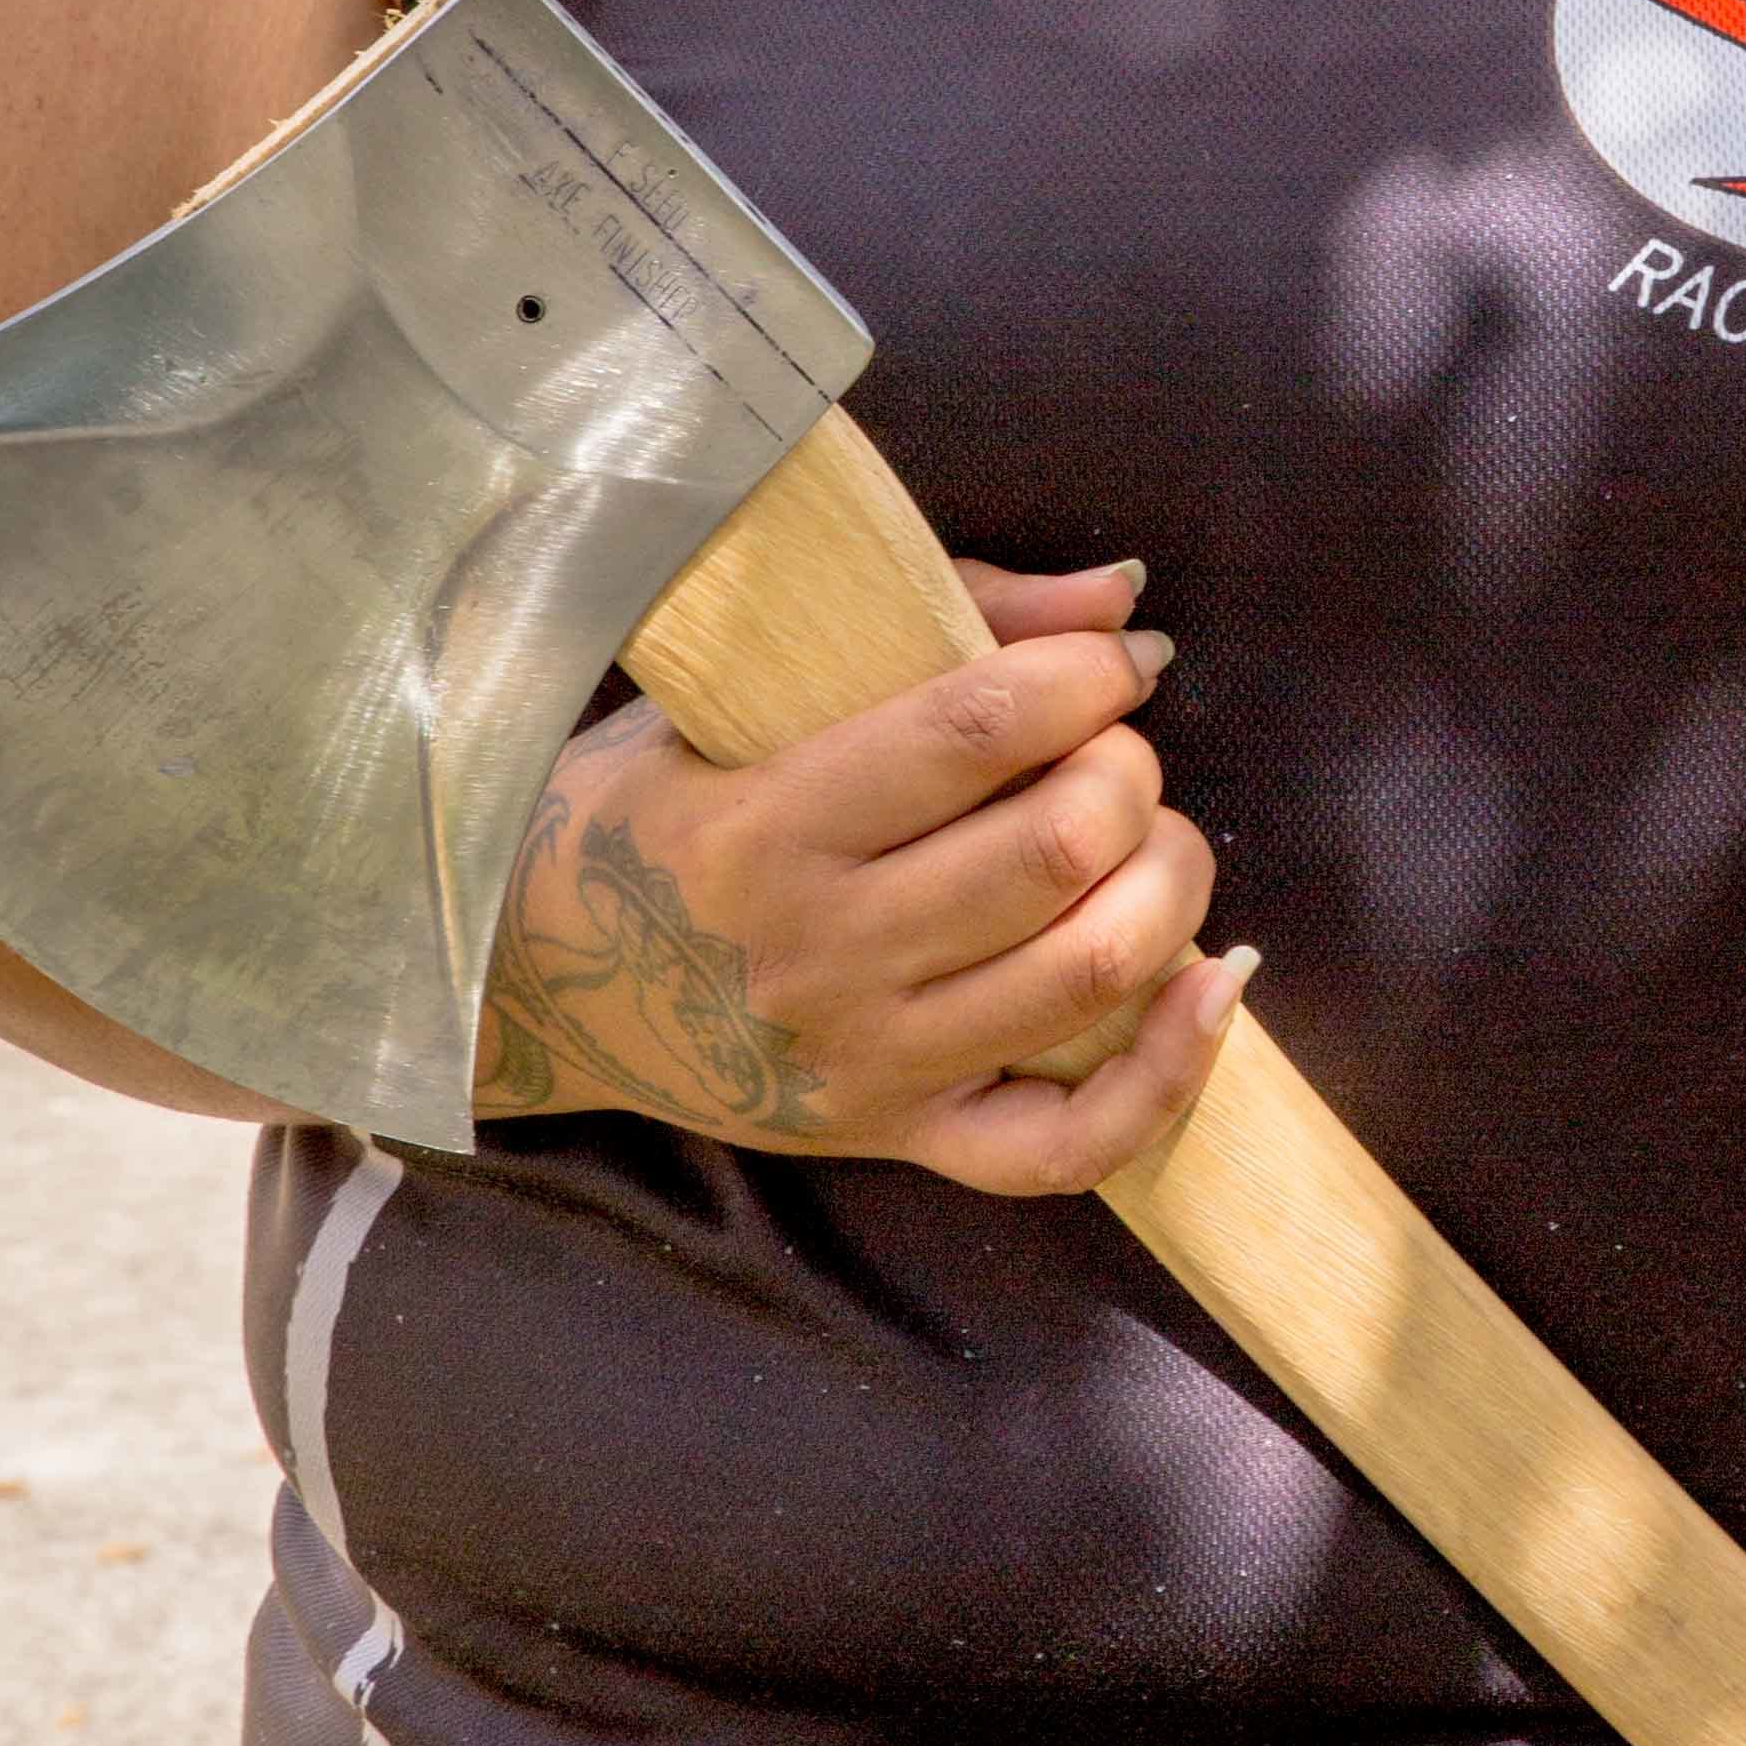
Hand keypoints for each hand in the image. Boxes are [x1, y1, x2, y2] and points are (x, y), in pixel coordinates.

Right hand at [475, 555, 1247, 1186]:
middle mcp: (823, 951)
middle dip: (1128, 773)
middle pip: (1055, 849)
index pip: (978, 730)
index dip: (1084, 677)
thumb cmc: (653, 804)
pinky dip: (1170, 1068)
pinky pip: (1070, 1145)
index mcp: (770, 821)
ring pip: (1086, 975)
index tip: (1110, 662)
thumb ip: (944, 621)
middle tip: (1114, 752)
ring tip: (1153, 839)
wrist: (531, 981)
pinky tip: (1214, 981)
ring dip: (1170, 883)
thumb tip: (1124, 599)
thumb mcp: (744, 693)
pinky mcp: (900, 1137)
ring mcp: (868, 1061)